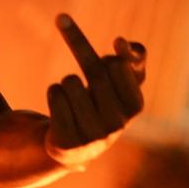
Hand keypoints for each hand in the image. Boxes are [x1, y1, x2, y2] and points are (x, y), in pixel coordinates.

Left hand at [45, 13, 146, 167]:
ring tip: (73, 101)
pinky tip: (60, 110)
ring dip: (67, 83)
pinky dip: (54, 93)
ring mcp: (91, 136)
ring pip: (70, 80)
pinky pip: (55, 95)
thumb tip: (122, 42)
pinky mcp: (67, 142)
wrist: (75, 145)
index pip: (117, 63)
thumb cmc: (101, 104)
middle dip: (85, 69)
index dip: (105, 60)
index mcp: (135, 106)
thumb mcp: (122, 81)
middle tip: (86, 82)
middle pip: (94, 69)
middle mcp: (116, 125)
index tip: (103, 66)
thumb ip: (134, 58)